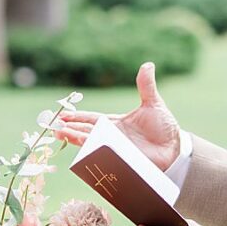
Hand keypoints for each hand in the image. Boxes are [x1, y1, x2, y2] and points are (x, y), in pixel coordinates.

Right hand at [55, 62, 182, 170]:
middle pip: (85, 132)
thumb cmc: (164, 127)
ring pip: (90, 144)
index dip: (76, 117)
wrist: (174, 149)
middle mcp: (112, 136)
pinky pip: (102, 158)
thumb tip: (147, 64)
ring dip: (73, 139)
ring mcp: (115, 149)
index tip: (61, 116)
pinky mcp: (120, 160)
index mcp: (115, 123)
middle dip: (68, 129)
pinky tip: (78, 152)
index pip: (91, 119)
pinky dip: (90, 155)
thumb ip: (146, 86)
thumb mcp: (153, 104)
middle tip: (52, 127)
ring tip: (58, 135)